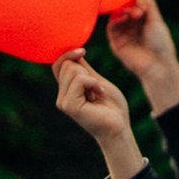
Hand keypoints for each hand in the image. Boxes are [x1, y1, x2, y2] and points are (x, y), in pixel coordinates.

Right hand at [53, 49, 143, 178]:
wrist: (119, 127)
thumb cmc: (112, 107)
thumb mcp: (97, 81)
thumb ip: (83, 69)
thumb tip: (73, 51)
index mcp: (67, 89)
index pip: (58, 64)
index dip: (68, 54)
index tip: (83, 51)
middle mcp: (62, 95)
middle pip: (66, 65)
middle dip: (86, 71)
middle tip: (96, 88)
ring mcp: (64, 101)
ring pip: (72, 70)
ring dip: (92, 79)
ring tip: (97, 93)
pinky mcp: (69, 105)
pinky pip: (79, 80)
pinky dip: (93, 83)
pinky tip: (98, 94)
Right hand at [106, 0, 178, 113]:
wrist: (157, 65)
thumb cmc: (161, 44)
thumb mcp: (157, 22)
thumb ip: (149, 6)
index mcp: (144, 21)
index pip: (133, 4)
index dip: (133, 0)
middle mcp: (132, 26)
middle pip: (123, 9)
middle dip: (128, 5)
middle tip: (135, 8)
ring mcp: (124, 34)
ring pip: (116, 16)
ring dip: (122, 11)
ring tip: (131, 13)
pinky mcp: (116, 42)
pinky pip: (111, 27)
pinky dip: (115, 20)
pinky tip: (123, 18)